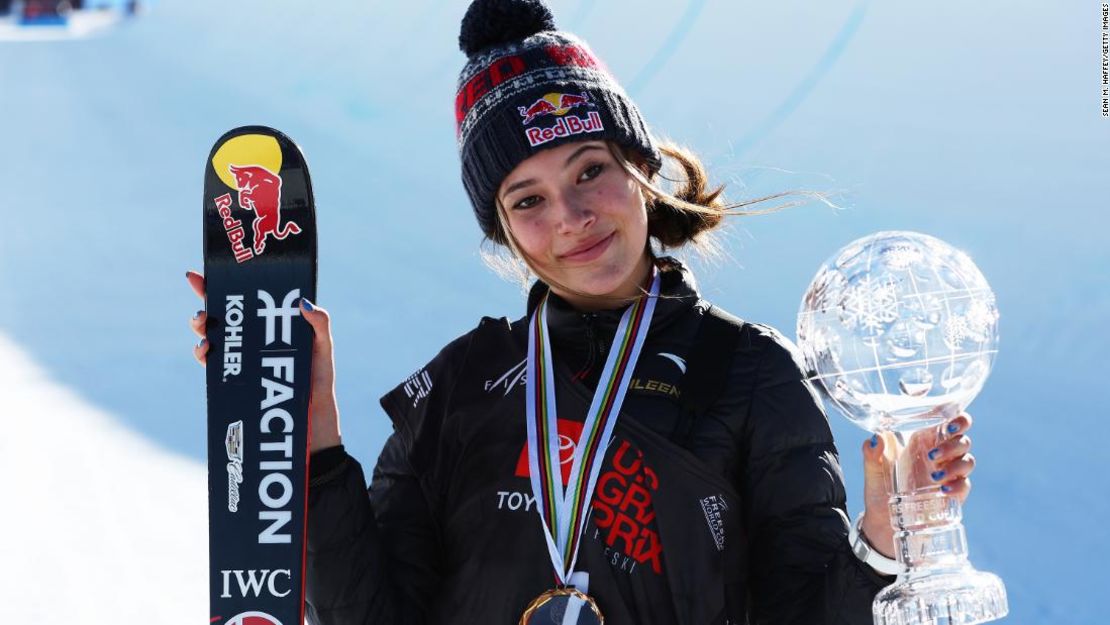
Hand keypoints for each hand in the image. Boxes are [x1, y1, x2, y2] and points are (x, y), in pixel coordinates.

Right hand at [186, 270, 342, 452]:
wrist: (311, 425)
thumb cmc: (319, 383)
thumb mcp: (322, 350)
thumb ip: (319, 325)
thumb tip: (304, 302)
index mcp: (271, 326)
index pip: (245, 300)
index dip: (221, 285)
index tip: (201, 274)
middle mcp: (253, 341)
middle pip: (222, 316)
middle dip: (206, 306)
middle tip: (205, 309)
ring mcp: (242, 360)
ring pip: (213, 338)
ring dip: (201, 329)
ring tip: (204, 327)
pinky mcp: (234, 382)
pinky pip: (212, 365)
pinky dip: (204, 356)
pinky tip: (206, 351)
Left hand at [858, 412, 976, 557]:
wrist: (883, 524)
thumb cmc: (879, 491)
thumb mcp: (872, 471)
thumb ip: (872, 454)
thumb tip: (875, 438)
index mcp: (920, 442)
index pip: (945, 422)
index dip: (956, 418)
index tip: (952, 422)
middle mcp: (937, 455)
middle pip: (961, 439)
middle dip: (954, 443)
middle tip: (934, 455)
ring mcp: (947, 474)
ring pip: (967, 460)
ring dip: (956, 464)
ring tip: (933, 477)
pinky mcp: (952, 494)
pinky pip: (965, 485)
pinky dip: (957, 485)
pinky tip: (942, 490)